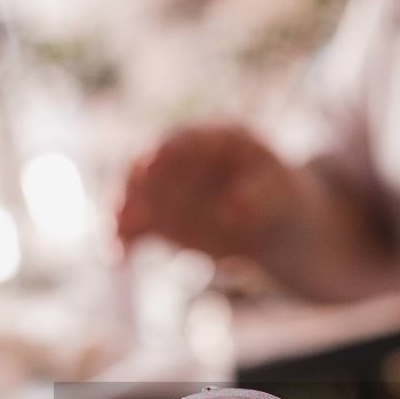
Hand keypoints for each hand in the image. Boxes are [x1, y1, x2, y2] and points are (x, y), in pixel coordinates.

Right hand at [116, 124, 312, 259]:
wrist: (279, 226)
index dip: (165, 150)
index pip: (185, 139)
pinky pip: (136, 230)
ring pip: (134, 198)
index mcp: (216, 140)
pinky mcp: (162, 222)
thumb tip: (230, 211)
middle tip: (126, 210)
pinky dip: (123, 242)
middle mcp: (183, 162)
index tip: (151, 164)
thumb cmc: (284, 198)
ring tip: (115, 240)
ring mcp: (169, 191)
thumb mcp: (284, 192)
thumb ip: (260, 195)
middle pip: (145, 166)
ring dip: (119, 216)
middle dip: (132, 186)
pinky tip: (118, 259)